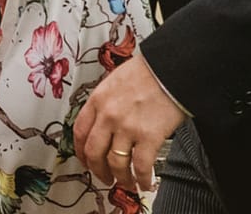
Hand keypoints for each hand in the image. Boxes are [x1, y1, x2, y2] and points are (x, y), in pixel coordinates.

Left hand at [74, 54, 185, 192]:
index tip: (85, 160)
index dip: (81, 152)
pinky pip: (141, 166)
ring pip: (116, 163)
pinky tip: (144, 182)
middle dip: (98, 170)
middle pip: (94, 152)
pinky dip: (142, 178)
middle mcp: (109, 115)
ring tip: (126, 182)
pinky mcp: (149, 136)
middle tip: (104, 177)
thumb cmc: (148, 72)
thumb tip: (102, 120)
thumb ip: (106, 101)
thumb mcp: (115, 81)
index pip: (79, 132)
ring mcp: (127, 127)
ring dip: (120, 178)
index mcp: (98, 100)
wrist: (170, 68)